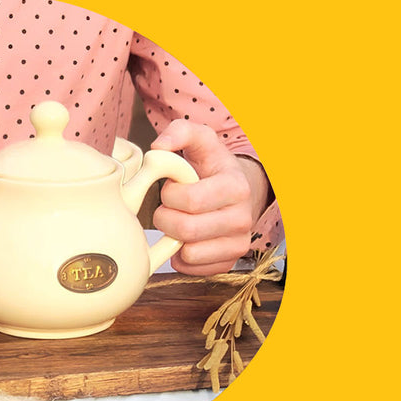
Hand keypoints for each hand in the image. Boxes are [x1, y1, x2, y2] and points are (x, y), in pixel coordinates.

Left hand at [151, 120, 269, 274]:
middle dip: (165, 218)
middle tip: (167, 208)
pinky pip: (192, 268)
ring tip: (177, 221)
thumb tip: (158, 148)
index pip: (190, 200)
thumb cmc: (212, 167)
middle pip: (186, 229)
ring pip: (189, 253)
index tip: (170, 188)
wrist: (238, 192)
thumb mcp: (200, 141)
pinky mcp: (228, 262)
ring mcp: (238, 244)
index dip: (169, 195)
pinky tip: (183, 238)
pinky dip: (179, 256)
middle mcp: (242, 218)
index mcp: (235, 187)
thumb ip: (179, 132)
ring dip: (172, 238)